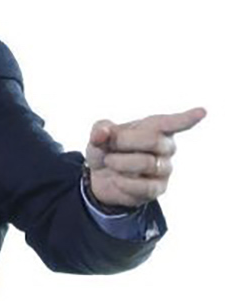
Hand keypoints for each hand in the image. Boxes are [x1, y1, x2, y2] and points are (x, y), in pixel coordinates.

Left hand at [86, 107, 206, 207]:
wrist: (99, 178)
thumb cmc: (107, 150)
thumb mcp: (98, 136)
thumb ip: (100, 130)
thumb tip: (102, 133)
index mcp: (153, 128)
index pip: (171, 122)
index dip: (186, 118)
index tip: (201, 112)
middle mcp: (165, 147)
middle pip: (154, 140)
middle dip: (124, 142)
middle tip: (109, 148)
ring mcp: (164, 169)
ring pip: (146, 163)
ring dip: (119, 162)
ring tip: (111, 163)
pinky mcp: (158, 188)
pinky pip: (142, 186)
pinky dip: (122, 181)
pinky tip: (117, 179)